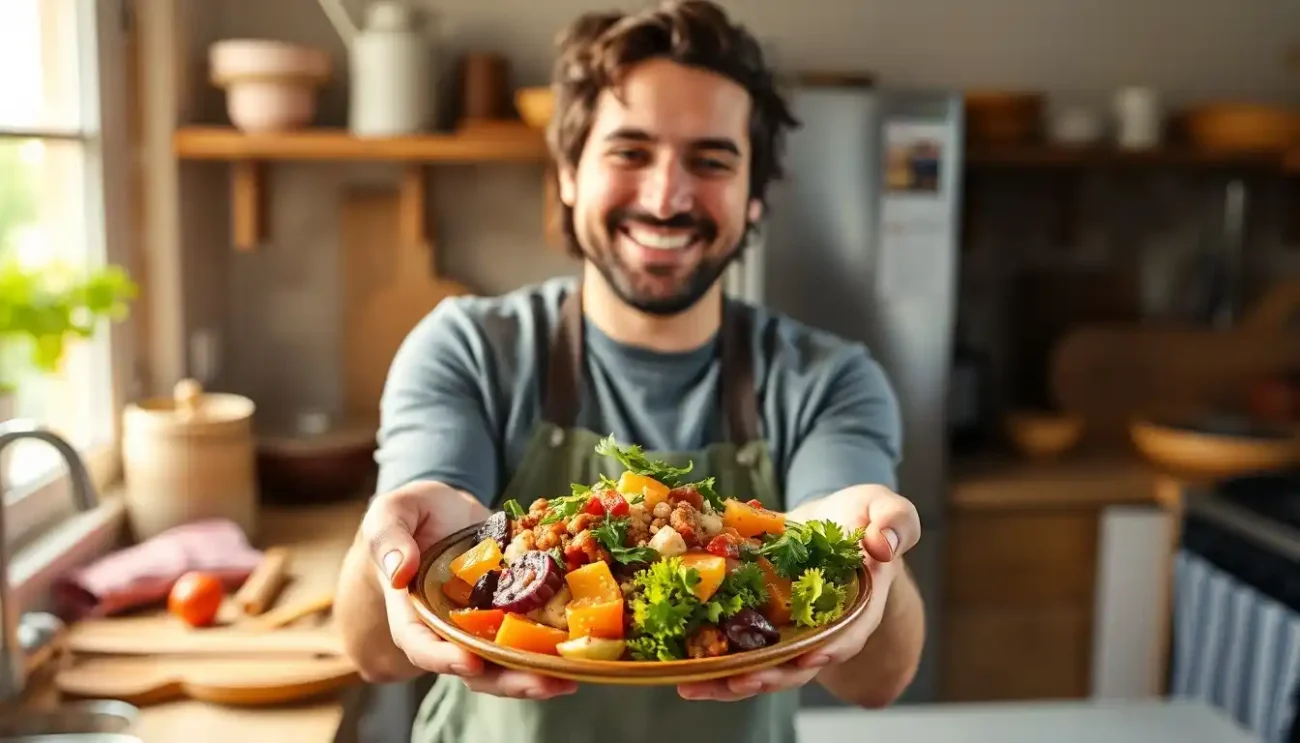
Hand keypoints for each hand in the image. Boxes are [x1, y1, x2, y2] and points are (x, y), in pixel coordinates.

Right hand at [362, 482, 578, 699]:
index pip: (421, 645)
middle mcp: (450, 628)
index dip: (444, 658)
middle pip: (474, 667)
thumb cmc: (411, 515)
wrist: (444, 510)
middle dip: (508, 680)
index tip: (470, 662)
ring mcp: (484, 623)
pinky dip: (556, 642)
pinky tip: (586, 646)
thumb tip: (400, 570)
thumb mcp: (391, 514)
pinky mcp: (513, 610)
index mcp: (414, 612)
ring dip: (538, 672)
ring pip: (508, 660)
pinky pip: (533, 631)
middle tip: (543, 683)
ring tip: (571, 676)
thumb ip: (389, 538)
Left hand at [677, 484, 920, 700]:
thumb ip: (896, 522)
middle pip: (800, 663)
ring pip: (764, 666)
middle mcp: (824, 628)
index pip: (849, 633)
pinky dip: (714, 661)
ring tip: (698, 685)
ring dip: (731, 680)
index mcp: (859, 605)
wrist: (835, 521)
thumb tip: (883, 544)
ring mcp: (791, 630)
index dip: (832, 646)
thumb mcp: (885, 508)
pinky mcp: (762, 622)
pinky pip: (740, 648)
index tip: (812, 657)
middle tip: (741, 680)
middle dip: (771, 675)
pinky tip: (684, 670)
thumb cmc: (865, 517)